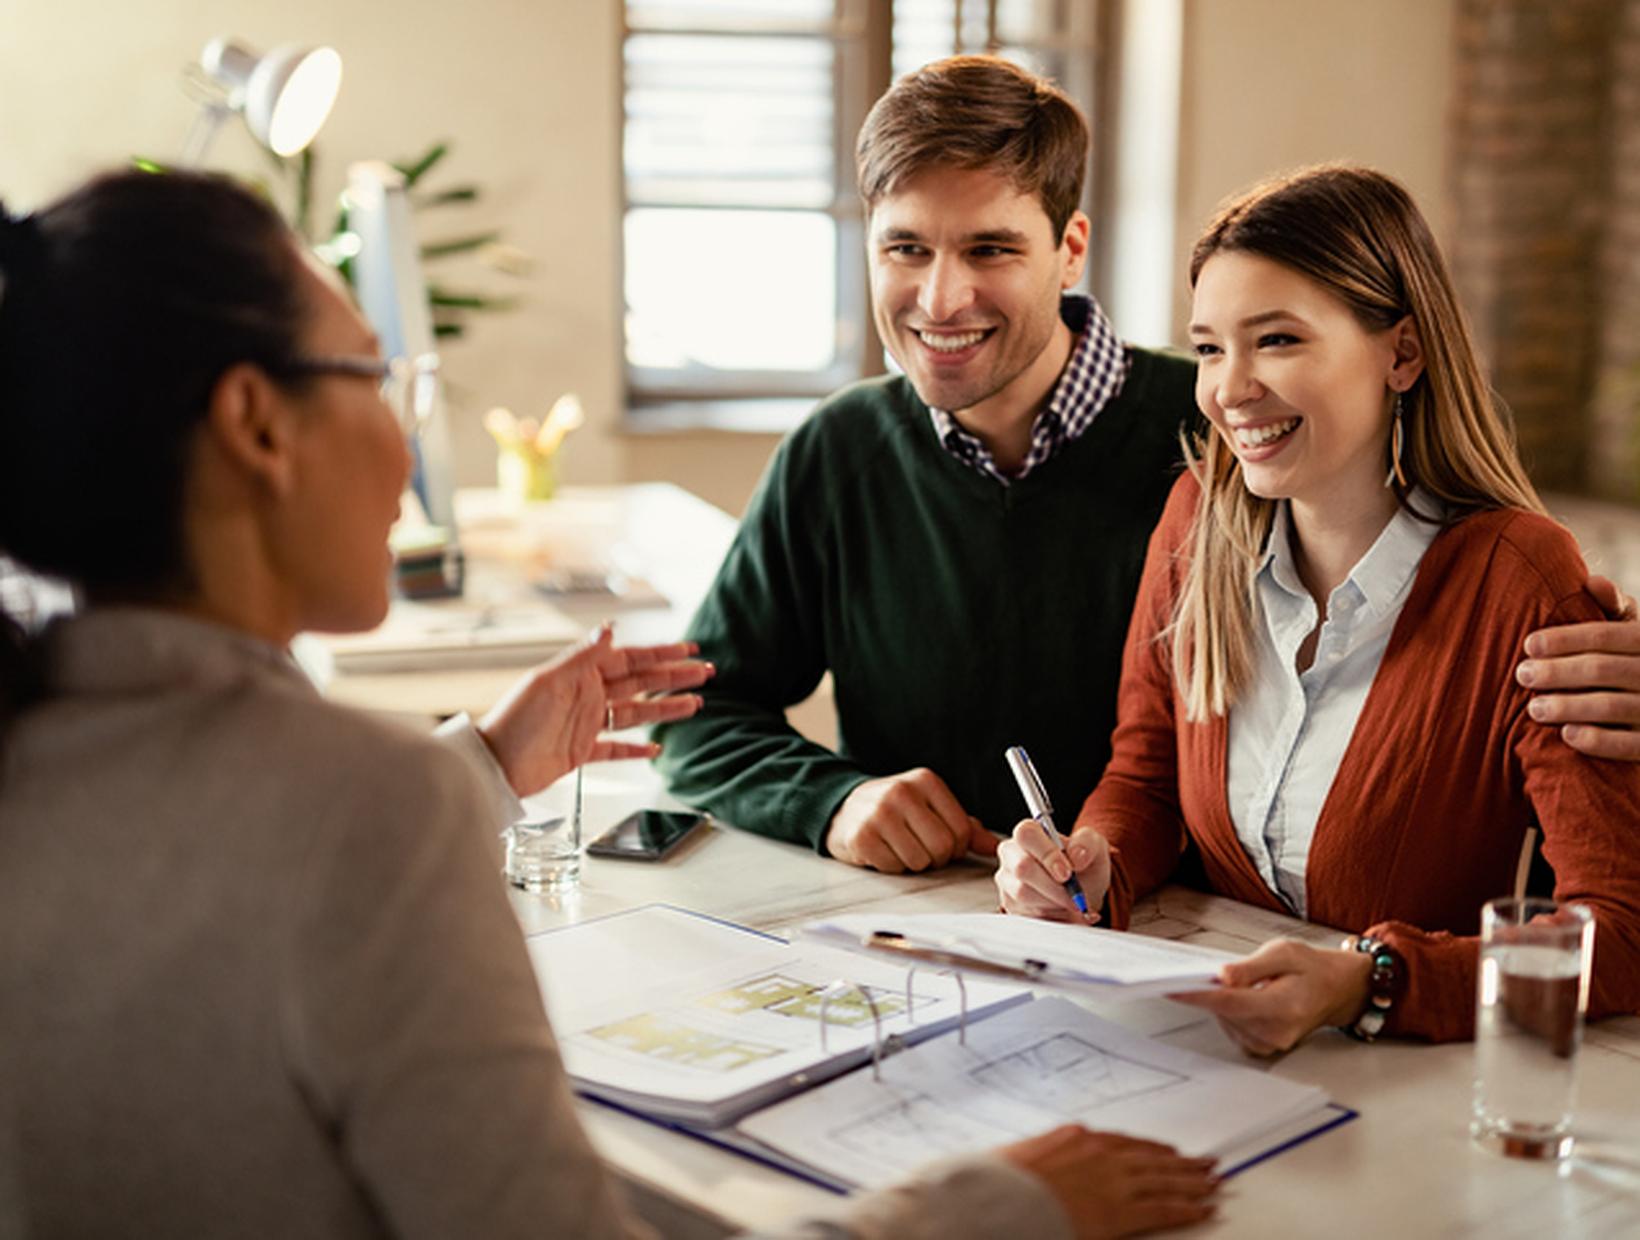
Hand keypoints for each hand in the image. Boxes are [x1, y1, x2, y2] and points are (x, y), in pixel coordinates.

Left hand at [476, 623, 711, 795]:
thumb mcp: (549, 683)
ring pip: (635, 714)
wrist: (494, 765)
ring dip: (665, 709)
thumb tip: (608, 629)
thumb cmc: (514, 721)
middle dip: (673, 677)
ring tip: (695, 704)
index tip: (688, 648)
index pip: (630, 659)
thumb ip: (582, 657)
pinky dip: (636, 748)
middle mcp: (587, 696)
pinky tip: (655, 747)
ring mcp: (586, 724)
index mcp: (580, 675)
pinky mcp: (581, 752)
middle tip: (704, 673)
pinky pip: (616, 748)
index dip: (661, 653)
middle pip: (640, 684)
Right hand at [823, 769, 997, 871]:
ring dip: (913, 864)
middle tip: (920, 849)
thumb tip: (995, 847)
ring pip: (919, 861)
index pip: (961, 830)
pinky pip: (893, 867)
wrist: (844, 809)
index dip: (956, 847)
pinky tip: (883, 850)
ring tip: (900, 847)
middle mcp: (902, 792)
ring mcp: (879, 813)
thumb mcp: (930, 807)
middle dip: (935, 858)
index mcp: (926, 781)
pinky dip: (892, 867)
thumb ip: (964, 826)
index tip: (942, 843)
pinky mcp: (862, 836)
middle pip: (942, 847)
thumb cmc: (895, 811)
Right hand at [994, 820, 1107, 923]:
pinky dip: (1051, 917)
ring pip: (1023, 894)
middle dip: (1053, 887)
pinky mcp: (1010, 904)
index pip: (1027, 835)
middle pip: (1021, 868)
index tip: (1067, 874)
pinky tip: (1063, 912)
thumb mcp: (1095, 847)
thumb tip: (1076, 856)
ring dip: (1054, 903)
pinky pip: (1026, 914)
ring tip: (1071, 903)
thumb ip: (1087, 844)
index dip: (1047, 854)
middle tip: (1074, 897)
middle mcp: (1011, 854)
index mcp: (1028, 832)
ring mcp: (1007, 880)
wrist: (1083, 890)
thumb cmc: (1084, 864)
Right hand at [999, 1125, 1217, 1239]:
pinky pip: (1163, 1208)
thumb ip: (1049, 1158)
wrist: (998, 1199)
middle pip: (1152, 1157)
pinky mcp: (1119, 1211)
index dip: (1153, 1150)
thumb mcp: (1024, 1159)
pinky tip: (1205, 1208)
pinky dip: (1188, 1208)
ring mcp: (1112, 1181)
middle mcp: (1100, 1153)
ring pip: (1164, 1179)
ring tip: (1215, 1182)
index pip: (1126, 1143)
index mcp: (1077, 1138)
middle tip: (1207, 1164)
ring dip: (1193, 1181)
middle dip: (1182, 1163)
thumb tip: (1052, 1168)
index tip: (1170, 1153)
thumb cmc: (1002, 1183)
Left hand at [1168, 938, 1370, 1056]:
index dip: (1198, 995)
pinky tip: (1247, 998)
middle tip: (1217, 971)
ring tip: (1248, 984)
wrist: (1336, 989)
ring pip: (1225, 1020)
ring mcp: (1271, 1043)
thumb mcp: (1283, 952)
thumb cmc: (1312, 969)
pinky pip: (1233, 1028)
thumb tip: (1222, 976)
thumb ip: (1250, 967)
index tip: (1172, 989)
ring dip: (1224, 1001)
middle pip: (1224, 1012)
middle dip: (1212, 991)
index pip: (1230, 1003)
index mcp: (1284, 1006)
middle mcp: (1277, 1031)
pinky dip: (1231, 1012)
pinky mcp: (1263, 1048)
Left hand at [1519, 574, 1639, 759]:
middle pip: (1604, 669)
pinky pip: (1631, 745)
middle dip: (1558, 672)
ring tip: (1534, 708)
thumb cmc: (1634, 659)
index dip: (1566, 639)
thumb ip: (1614, 608)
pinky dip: (1599, 740)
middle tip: (1522, 675)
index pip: (1606, 635)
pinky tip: (1567, 736)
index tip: (1528, 645)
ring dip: (1569, 706)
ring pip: (1613, 706)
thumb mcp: (1632, 630)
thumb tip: (1592, 581)